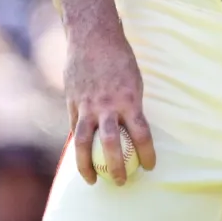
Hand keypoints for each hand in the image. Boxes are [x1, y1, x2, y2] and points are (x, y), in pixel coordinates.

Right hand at [64, 17, 156, 184]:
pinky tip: (81, 157)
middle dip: (116, 168)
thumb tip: (135, 129)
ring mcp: (86, 105)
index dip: (147, 153)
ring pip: (83, 143)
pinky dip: (77, 144)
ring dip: (86, 166)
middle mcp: (107, 106)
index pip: (141, 134)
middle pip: (110, 145)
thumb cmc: (119, 59)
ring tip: (91, 181)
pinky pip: (74, 128)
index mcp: (129, 100)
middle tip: (121, 182)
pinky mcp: (71, 102)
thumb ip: (130, 106)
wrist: (92, 37)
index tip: (150, 167)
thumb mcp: (133, 81)